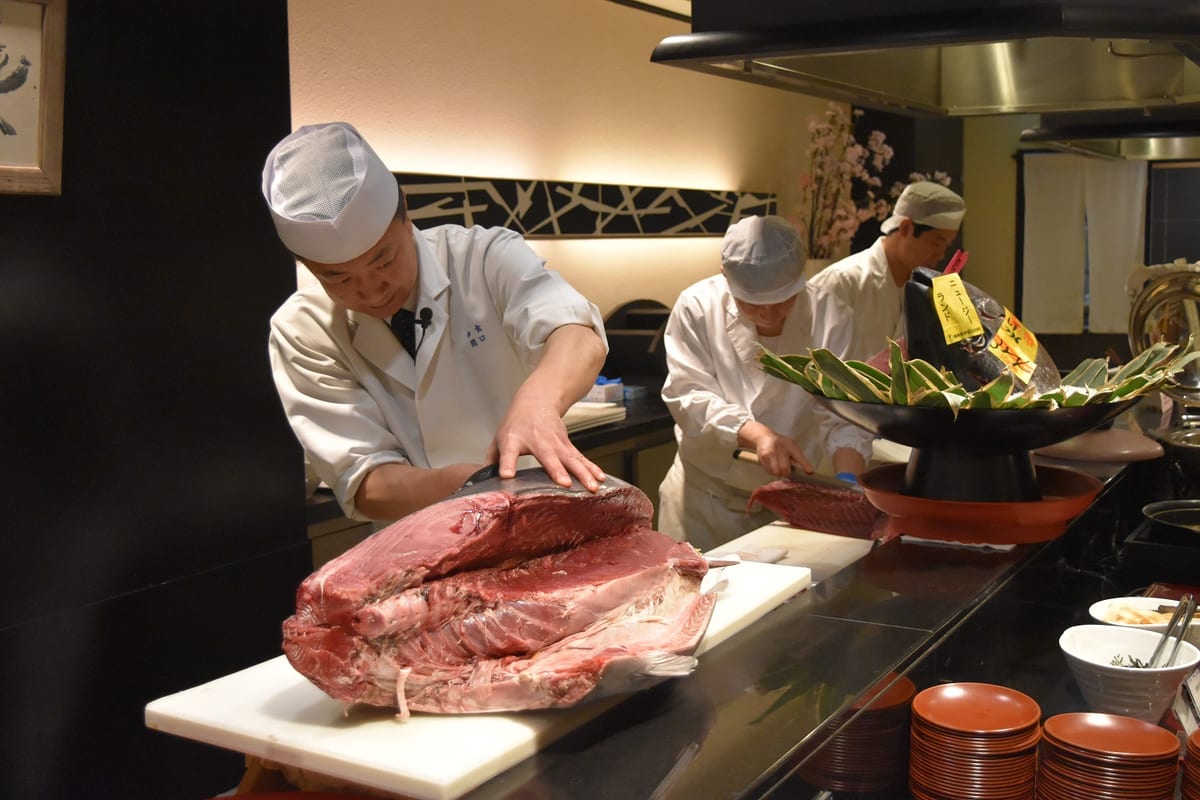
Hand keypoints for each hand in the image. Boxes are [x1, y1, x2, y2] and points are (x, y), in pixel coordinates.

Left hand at [488, 401, 605, 491]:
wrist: (538, 400)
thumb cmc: (516, 423)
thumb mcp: (499, 438)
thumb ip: (492, 460)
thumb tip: (481, 482)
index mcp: (514, 440)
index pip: (508, 453)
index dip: (507, 464)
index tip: (507, 475)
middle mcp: (537, 441)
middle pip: (548, 456)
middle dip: (557, 470)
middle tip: (565, 483)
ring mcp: (555, 443)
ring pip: (570, 458)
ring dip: (582, 473)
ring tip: (591, 487)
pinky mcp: (567, 445)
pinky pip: (580, 458)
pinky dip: (592, 468)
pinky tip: (600, 479)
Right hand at [738, 420, 811, 477]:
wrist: (763, 437)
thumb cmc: (780, 443)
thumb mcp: (792, 446)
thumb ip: (799, 458)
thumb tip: (809, 471)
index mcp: (790, 445)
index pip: (799, 456)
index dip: (804, 464)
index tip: (810, 472)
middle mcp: (780, 448)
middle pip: (785, 468)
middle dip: (786, 472)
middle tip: (786, 470)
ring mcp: (770, 453)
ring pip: (776, 472)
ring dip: (778, 473)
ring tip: (778, 466)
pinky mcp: (762, 457)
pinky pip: (769, 471)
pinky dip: (771, 471)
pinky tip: (771, 465)